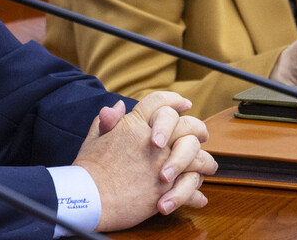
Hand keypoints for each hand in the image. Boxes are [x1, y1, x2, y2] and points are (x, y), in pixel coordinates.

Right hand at [73, 91, 216, 231]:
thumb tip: (119, 105)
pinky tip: (198, 197)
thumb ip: (108, 120)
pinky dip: (196, 193)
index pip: (160, 102)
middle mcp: (154, 141)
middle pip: (188, 125)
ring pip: (197, 156)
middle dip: (198, 128)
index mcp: (135, 124)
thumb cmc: (89, 169)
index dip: (174, 100)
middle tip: (201, 134)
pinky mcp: (167, 189)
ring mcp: (163, 164)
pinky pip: (191, 187)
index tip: (185, 104)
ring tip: (207, 167)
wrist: (89, 197)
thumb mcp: (94, 137)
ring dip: (205, 162)